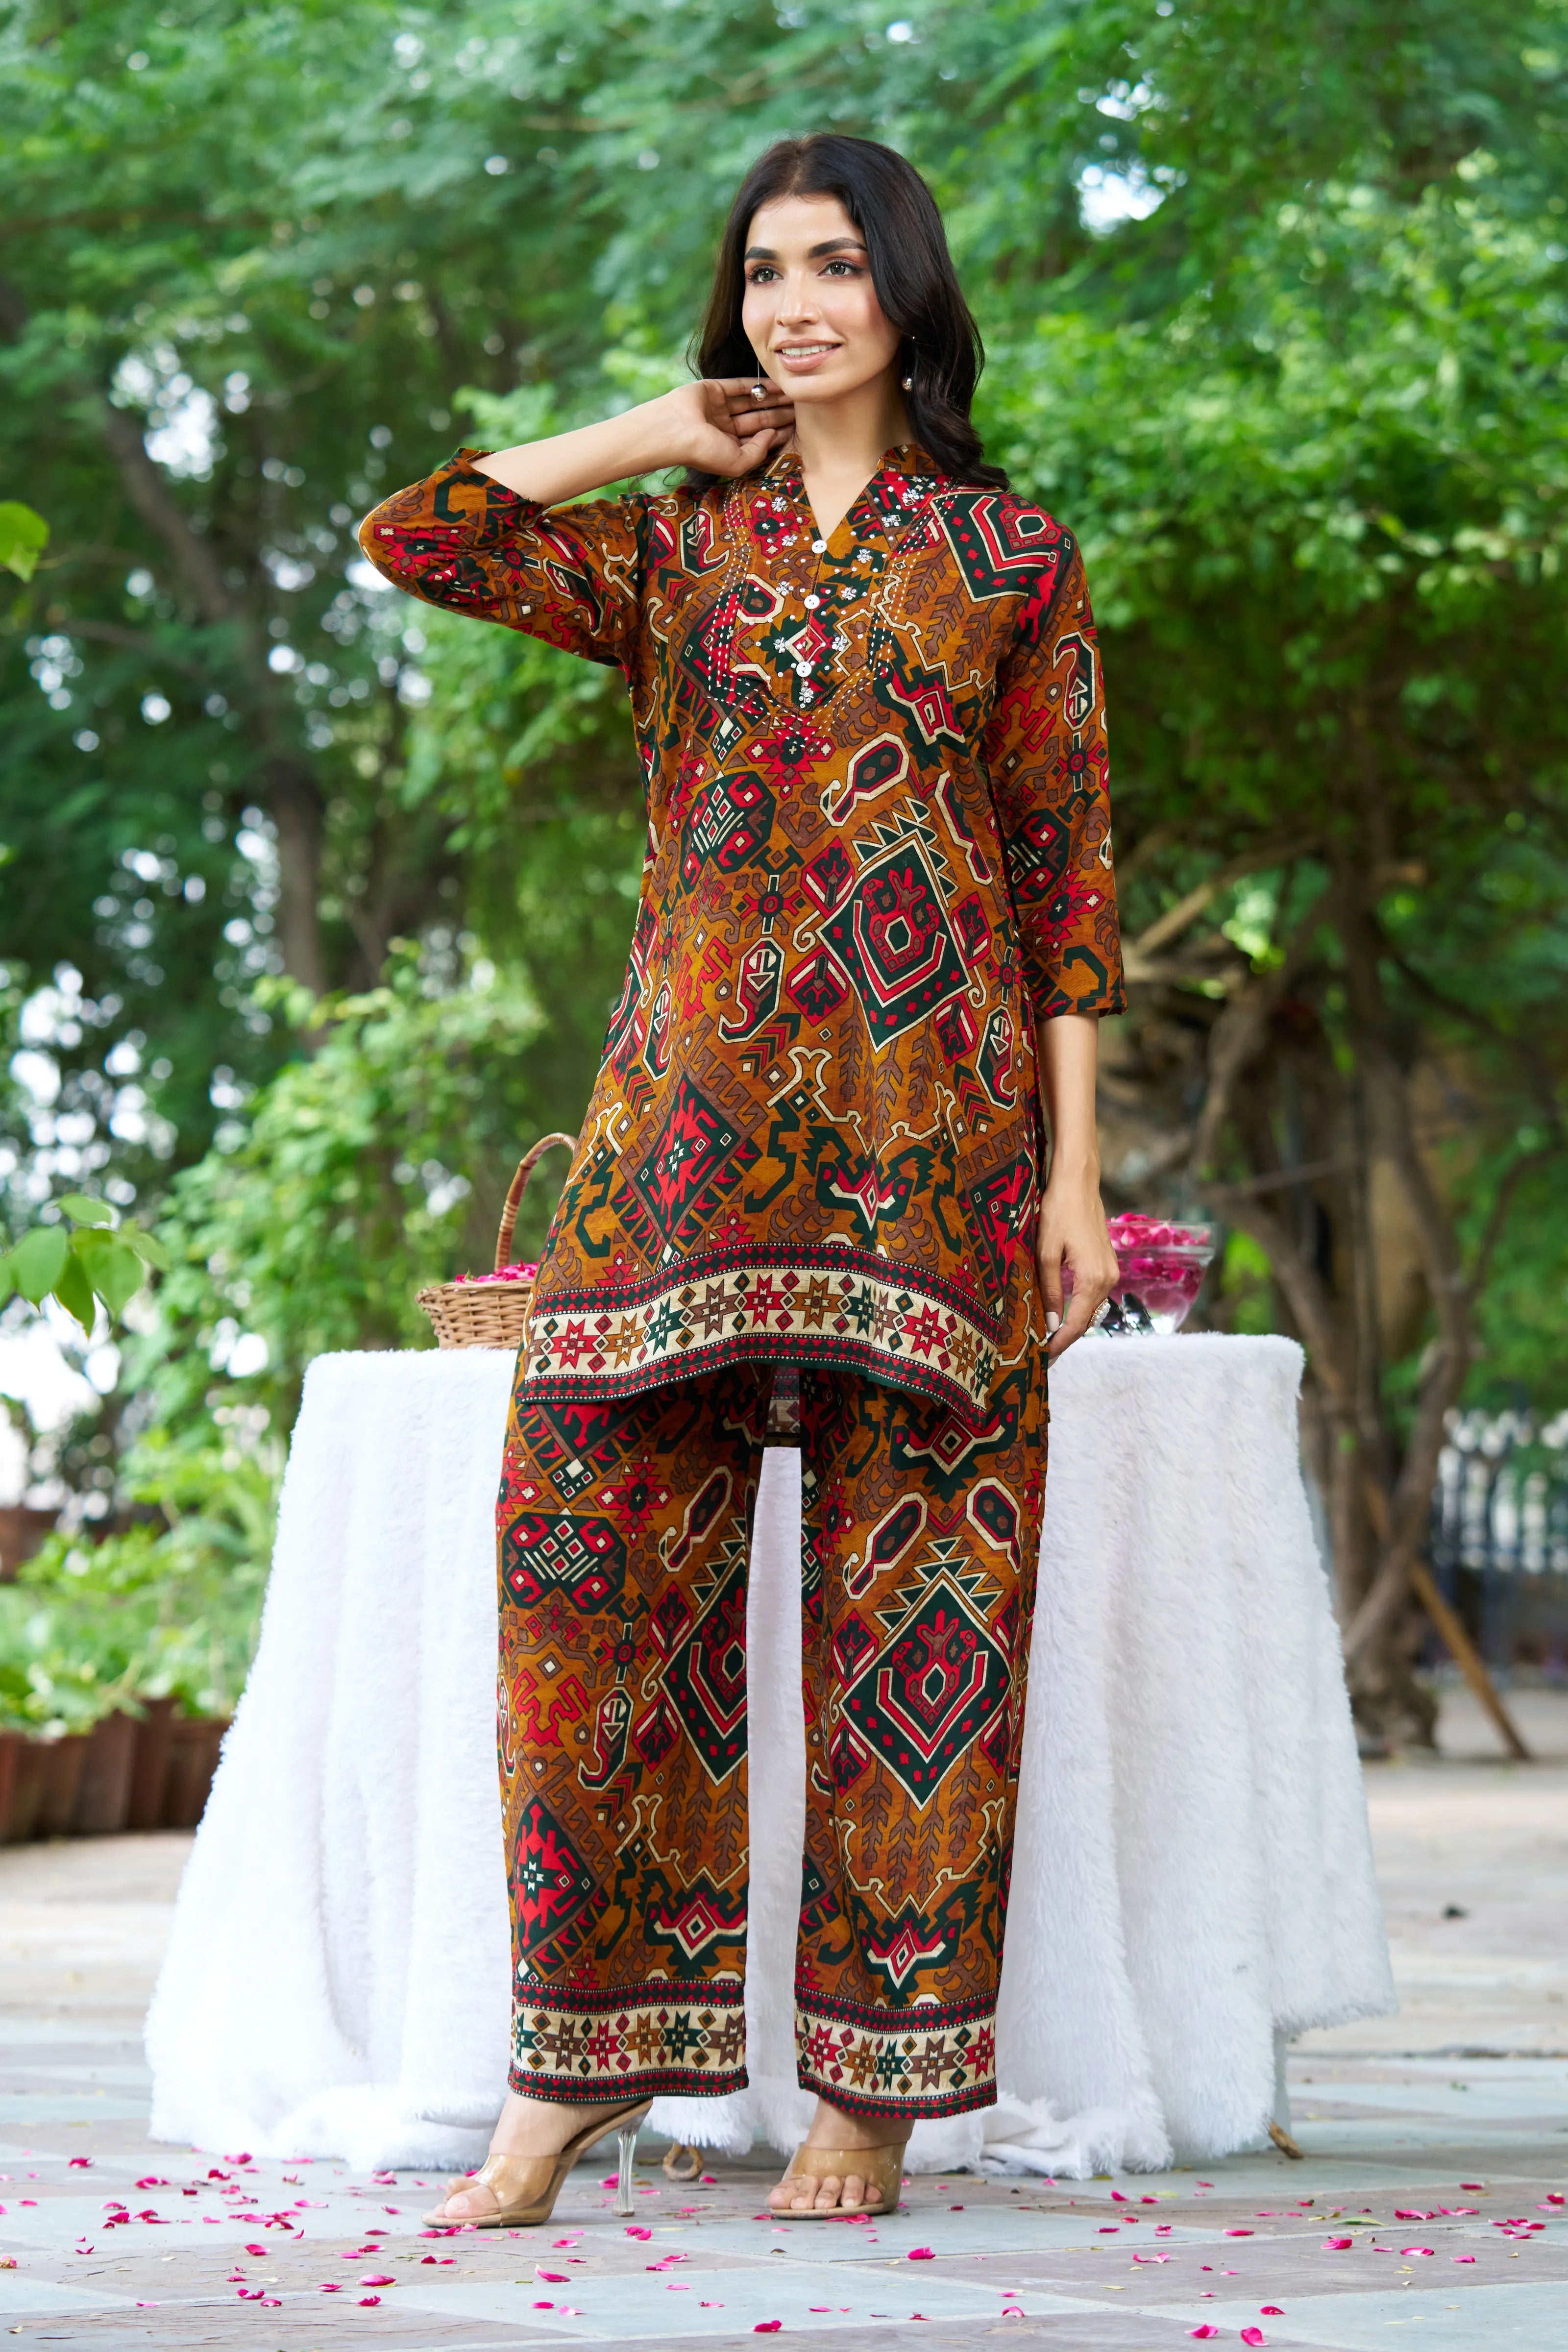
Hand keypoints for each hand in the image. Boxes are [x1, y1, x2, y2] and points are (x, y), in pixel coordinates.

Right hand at [656, 376, 794, 477]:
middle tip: (803, 409)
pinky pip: (740, 386)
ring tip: (794, 395)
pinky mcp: (713, 389)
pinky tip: (777, 385)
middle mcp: (725, 428)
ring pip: (752, 402)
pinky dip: (758, 385)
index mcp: (728, 447)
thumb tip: (773, 434)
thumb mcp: (738, 462)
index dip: (778, 433)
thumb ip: (758, 452)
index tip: (800, 429)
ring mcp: (719, 408)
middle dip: (779, 414)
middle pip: (758, 419)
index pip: (758, 439)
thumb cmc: (704, 452)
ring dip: (772, 399)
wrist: (674, 431)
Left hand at [1036, 1176, 1118, 1360]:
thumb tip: (1051, 1324)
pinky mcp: (1107, 1264)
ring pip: (1090, 1308)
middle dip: (1065, 1338)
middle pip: (1086, 1320)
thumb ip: (1050, 1291)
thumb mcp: (1045, 1253)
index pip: (1077, 1324)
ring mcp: (1110, 1271)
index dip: (1060, 1344)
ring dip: (1071, 1323)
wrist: (1078, 1183)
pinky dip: (1078, 1307)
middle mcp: (1108, 1279)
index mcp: (1093, 1279)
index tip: (1044, 1358)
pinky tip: (1060, 1312)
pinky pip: (1092, 1295)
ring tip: (1047, 1337)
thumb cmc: (1058, 1212)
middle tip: (1042, 1354)